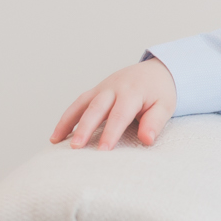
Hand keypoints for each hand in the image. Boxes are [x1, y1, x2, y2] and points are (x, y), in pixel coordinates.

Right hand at [51, 58, 177, 149]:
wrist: (155, 71)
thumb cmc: (160, 93)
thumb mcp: (165, 106)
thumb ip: (155, 122)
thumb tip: (146, 140)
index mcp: (133, 92)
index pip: (120, 115)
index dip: (111, 133)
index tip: (103, 150)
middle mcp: (114, 88)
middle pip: (96, 109)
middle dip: (85, 128)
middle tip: (76, 148)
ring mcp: (102, 88)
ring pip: (81, 104)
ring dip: (68, 122)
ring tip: (56, 141)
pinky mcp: (95, 91)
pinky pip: (78, 104)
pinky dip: (66, 118)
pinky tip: (57, 135)